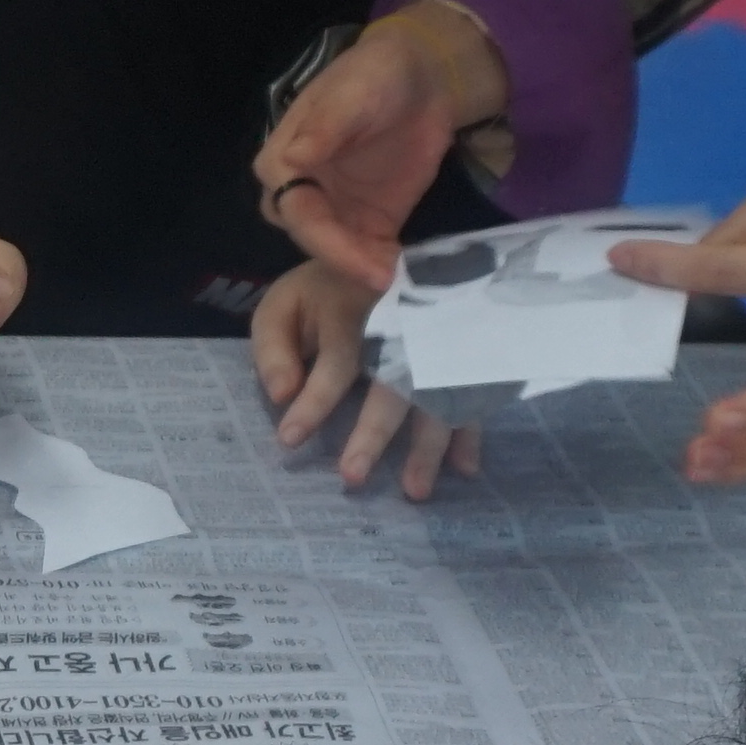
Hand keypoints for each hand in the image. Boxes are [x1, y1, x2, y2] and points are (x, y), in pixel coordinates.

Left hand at [249, 258, 478, 499]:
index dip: (314, 401)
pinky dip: (470, 432)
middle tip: (351, 477)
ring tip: (414, 492)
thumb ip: (275, 348)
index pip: (337, 359)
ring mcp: (437, 337)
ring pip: (438, 392)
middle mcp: (403, 322)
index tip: (289, 441)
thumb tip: (282, 396)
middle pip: (394, 379)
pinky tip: (464, 468)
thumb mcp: (285, 305)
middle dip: (374, 432)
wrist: (382, 253)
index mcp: (354, 306)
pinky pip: (469, 392)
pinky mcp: (458, 352)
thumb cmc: (324, 293)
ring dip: (429, 446)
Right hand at [252, 0, 510, 289]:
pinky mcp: (370, 220)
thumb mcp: (351, 92)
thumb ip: (325, 127)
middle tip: (379, 276)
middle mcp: (302, 191)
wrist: (422, 78)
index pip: (294, 208)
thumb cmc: (375, 75)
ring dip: (360, 268)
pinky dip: (380, 264)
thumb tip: (294, 159)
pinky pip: (368, 252)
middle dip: (340, 259)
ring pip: (336, 251)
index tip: (355, 256)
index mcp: (284, 159)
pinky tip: (401, 271)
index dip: (321, 237)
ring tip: (393, 278)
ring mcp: (336, 208)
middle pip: (309, 236)